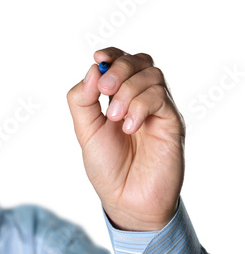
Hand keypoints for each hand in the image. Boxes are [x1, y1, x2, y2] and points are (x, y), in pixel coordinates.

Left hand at [67, 47, 184, 230]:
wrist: (126, 199)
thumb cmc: (107, 167)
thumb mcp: (85, 131)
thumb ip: (83, 100)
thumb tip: (93, 69)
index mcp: (117, 98)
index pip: (121, 62)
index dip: (111, 55)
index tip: (98, 58)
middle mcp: (139, 99)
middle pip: (139, 61)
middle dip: (119, 68)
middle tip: (105, 89)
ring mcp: (157, 110)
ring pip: (151, 75)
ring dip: (128, 91)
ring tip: (115, 118)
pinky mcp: (171, 122)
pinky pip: (160, 97)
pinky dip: (140, 106)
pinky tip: (130, 127)